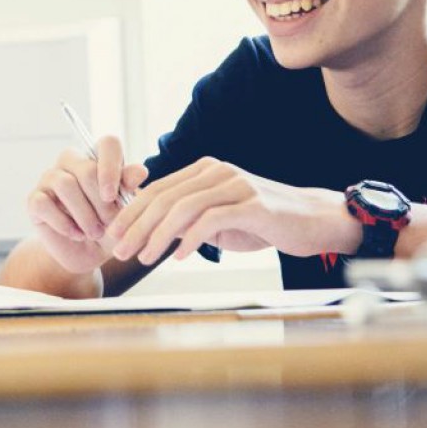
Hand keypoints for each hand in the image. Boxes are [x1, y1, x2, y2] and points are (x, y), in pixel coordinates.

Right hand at [26, 138, 146, 273]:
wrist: (88, 255)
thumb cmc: (110, 228)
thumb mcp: (126, 212)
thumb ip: (131, 190)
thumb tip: (139, 171)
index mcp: (99, 159)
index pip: (108, 144)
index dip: (112, 166)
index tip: (113, 195)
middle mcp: (73, 162)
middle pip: (87, 168)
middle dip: (102, 203)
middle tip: (109, 223)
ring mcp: (50, 178)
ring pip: (65, 184)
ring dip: (84, 215)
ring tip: (95, 232)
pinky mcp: (35, 199)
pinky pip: (44, 203)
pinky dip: (63, 223)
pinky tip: (76, 234)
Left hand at [107, 157, 357, 264]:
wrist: (313, 221)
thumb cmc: (263, 223)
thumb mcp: (219, 220)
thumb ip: (189, 221)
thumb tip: (151, 235)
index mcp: (204, 170)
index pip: (157, 189)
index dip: (131, 213)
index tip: (113, 236)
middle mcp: (216, 171)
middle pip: (164, 197)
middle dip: (136, 225)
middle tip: (119, 250)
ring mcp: (235, 184)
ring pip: (183, 207)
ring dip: (157, 235)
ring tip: (143, 257)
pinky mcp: (253, 204)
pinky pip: (211, 220)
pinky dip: (190, 238)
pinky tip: (179, 256)